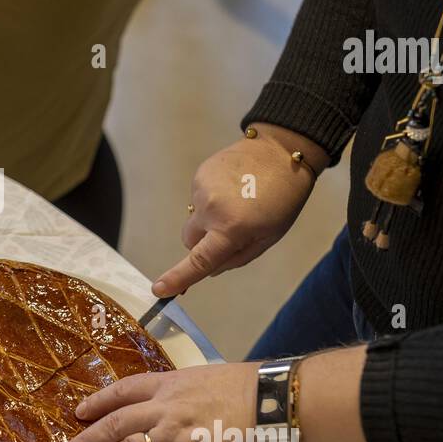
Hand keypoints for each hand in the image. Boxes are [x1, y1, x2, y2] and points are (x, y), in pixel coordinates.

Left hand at [58, 362, 277, 441]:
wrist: (282, 402)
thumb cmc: (259, 387)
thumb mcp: (214, 377)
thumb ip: (189, 392)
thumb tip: (180, 406)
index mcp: (173, 382)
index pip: (124, 390)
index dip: (98, 402)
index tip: (80, 411)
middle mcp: (166, 406)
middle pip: (114, 422)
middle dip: (86, 438)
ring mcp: (176, 435)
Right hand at [153, 124, 325, 297]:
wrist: (280, 152)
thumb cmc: (283, 199)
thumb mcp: (268, 237)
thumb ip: (237, 258)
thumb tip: (209, 269)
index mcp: (231, 228)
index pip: (199, 260)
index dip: (178, 278)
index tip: (160, 289)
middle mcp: (210, 209)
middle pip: (190, 241)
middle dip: (204, 243)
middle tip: (232, 231)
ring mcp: (201, 189)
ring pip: (195, 219)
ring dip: (210, 218)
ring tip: (238, 201)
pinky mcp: (199, 175)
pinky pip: (198, 200)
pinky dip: (211, 200)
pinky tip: (232, 188)